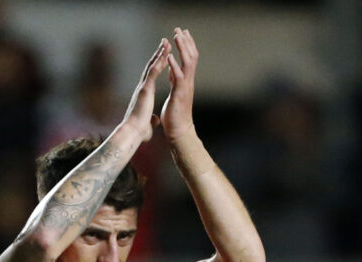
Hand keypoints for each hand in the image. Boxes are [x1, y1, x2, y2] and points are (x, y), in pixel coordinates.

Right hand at [120, 38, 170, 141]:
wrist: (133, 133)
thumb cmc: (138, 130)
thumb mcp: (148, 123)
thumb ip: (151, 119)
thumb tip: (154, 120)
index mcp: (145, 93)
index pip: (152, 75)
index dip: (158, 65)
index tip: (164, 56)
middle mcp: (143, 87)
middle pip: (151, 66)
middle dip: (159, 54)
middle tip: (165, 42)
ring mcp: (143, 87)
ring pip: (152, 66)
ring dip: (159, 54)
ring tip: (166, 42)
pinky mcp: (145, 90)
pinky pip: (152, 73)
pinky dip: (158, 63)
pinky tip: (164, 54)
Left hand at [161, 28, 197, 142]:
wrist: (179, 132)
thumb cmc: (176, 116)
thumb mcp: (175, 94)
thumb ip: (175, 81)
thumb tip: (173, 71)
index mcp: (185, 81)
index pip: (188, 59)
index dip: (185, 45)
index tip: (181, 32)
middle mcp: (188, 82)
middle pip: (190, 57)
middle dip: (185, 42)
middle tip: (179, 28)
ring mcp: (185, 88)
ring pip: (187, 64)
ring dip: (182, 49)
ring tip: (176, 36)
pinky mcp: (179, 94)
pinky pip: (179, 78)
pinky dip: (175, 66)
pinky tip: (170, 57)